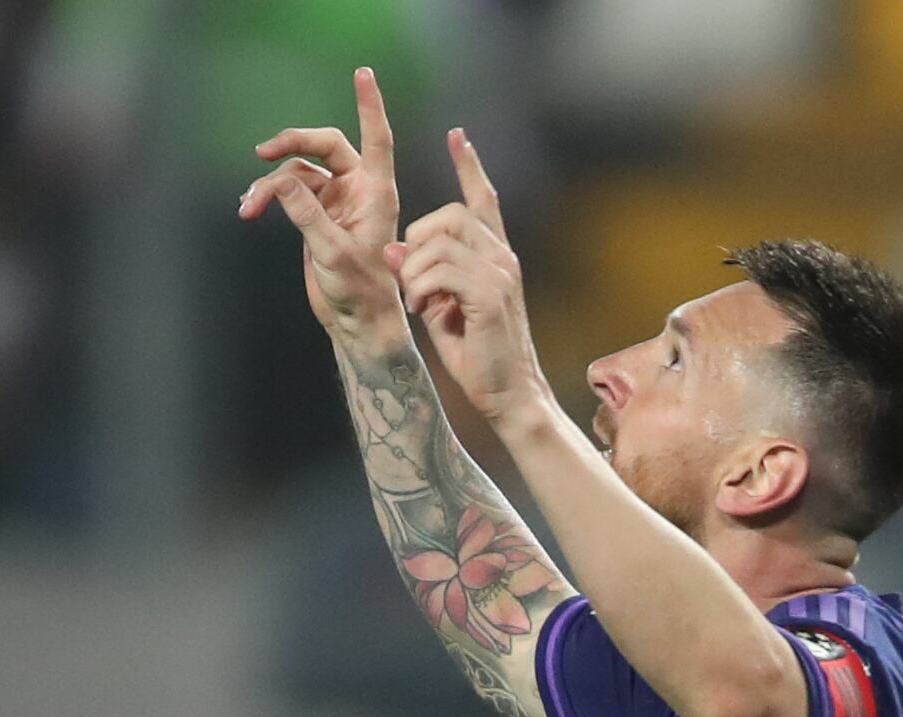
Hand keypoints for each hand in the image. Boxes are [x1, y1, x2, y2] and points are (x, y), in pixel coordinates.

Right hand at [238, 67, 404, 341]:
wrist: (356, 320)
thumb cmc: (362, 290)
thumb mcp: (334, 251)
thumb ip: (307, 214)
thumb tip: (280, 180)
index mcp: (376, 192)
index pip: (376, 138)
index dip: (370, 105)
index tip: (363, 74)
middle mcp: (358, 190)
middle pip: (324, 146)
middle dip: (291, 144)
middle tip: (262, 153)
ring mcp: (336, 201)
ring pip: (298, 171)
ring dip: (270, 184)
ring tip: (249, 206)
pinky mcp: (316, 216)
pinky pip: (287, 192)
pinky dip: (267, 196)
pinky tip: (249, 208)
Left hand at [391, 129, 552, 422]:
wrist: (508, 393)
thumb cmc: (477, 354)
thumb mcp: (441, 307)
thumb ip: (422, 275)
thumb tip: (394, 250)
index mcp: (493, 256)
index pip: (482, 200)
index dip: (469, 167)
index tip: (458, 136)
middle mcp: (501, 256)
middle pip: (447, 215)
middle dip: (416, 240)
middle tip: (412, 280)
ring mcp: (499, 273)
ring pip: (438, 242)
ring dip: (415, 273)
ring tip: (419, 303)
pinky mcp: (490, 294)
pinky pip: (440, 270)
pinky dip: (422, 289)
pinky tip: (425, 311)